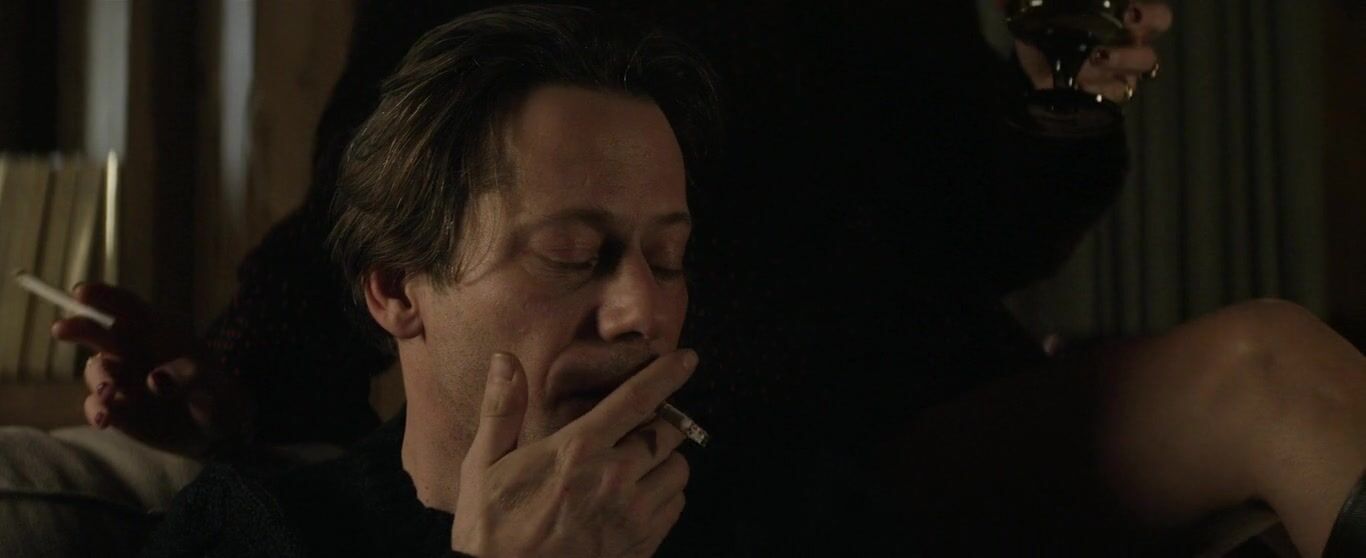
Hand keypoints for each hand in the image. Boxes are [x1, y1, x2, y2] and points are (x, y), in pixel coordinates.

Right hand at [51, 283, 249, 457]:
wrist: (216, 431)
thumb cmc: (218, 394)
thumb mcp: (217, 383)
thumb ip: (191, 377)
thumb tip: (156, 379)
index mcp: (159, 330)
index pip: (128, 306)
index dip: (103, 296)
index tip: (81, 293)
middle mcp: (133, 350)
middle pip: (99, 331)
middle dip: (79, 327)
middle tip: (63, 329)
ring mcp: (122, 379)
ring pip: (97, 370)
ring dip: (98, 377)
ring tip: (110, 391)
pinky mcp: (116, 408)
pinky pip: (98, 406)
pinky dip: (97, 410)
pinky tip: (106, 420)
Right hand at [451, 350, 697, 556]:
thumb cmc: (490, 528)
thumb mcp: (483, 465)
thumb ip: (501, 410)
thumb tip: (504, 360)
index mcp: (578, 450)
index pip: (636, 400)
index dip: (666, 375)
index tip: (686, 359)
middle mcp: (613, 479)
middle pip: (669, 433)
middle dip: (663, 422)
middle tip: (641, 426)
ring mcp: (631, 516)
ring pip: (678, 471)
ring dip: (665, 461)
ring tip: (639, 464)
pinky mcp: (641, 546)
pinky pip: (675, 507)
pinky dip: (666, 495)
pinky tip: (639, 496)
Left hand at [1015, 2, 1173, 102]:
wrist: (1039, 76)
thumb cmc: (1048, 34)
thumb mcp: (1034, 16)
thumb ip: (1021, 4)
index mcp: (1119, 7)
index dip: (1146, 1)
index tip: (1128, 3)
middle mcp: (1132, 32)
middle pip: (1161, 20)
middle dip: (1150, 17)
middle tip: (1128, 17)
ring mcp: (1128, 63)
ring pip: (1147, 59)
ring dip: (1124, 55)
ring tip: (1096, 55)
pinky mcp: (1117, 90)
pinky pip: (1122, 90)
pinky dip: (1105, 86)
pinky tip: (1085, 82)